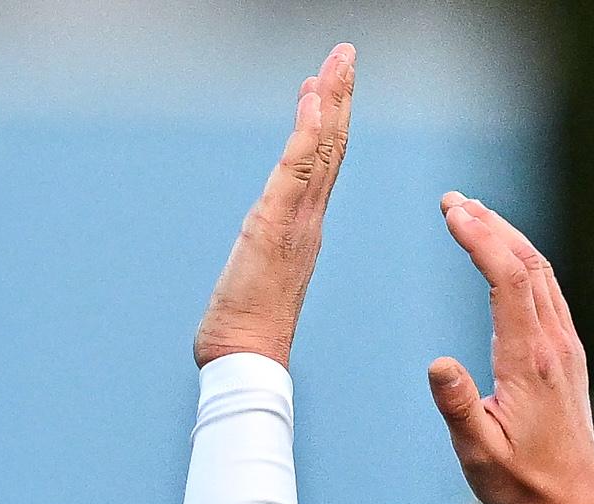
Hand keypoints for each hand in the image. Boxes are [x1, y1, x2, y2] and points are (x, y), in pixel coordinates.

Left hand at [194, 44, 356, 367]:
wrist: (247, 360)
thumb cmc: (246, 329)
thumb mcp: (257, 276)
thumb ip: (263, 252)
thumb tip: (258, 243)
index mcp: (303, 228)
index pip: (321, 165)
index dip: (327, 122)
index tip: (324, 86)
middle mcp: (307, 220)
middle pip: (331, 147)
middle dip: (339, 97)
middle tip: (346, 54)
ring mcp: (295, 221)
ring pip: (322, 150)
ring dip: (330, 100)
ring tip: (338, 61)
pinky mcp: (274, 226)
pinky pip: (297, 170)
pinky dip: (307, 132)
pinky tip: (312, 98)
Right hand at [426, 195, 593, 503]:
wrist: (572, 499)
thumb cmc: (520, 480)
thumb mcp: (479, 453)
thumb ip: (459, 407)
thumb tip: (437, 363)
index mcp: (530, 361)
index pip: (509, 280)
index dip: (481, 239)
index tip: (452, 213)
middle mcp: (554, 344)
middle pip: (528, 263)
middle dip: (491, 225)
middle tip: (452, 201)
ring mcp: (564, 345)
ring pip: (541, 273)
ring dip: (507, 237)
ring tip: (473, 214)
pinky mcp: (565, 352)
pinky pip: (547, 291)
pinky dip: (522, 262)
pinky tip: (504, 255)